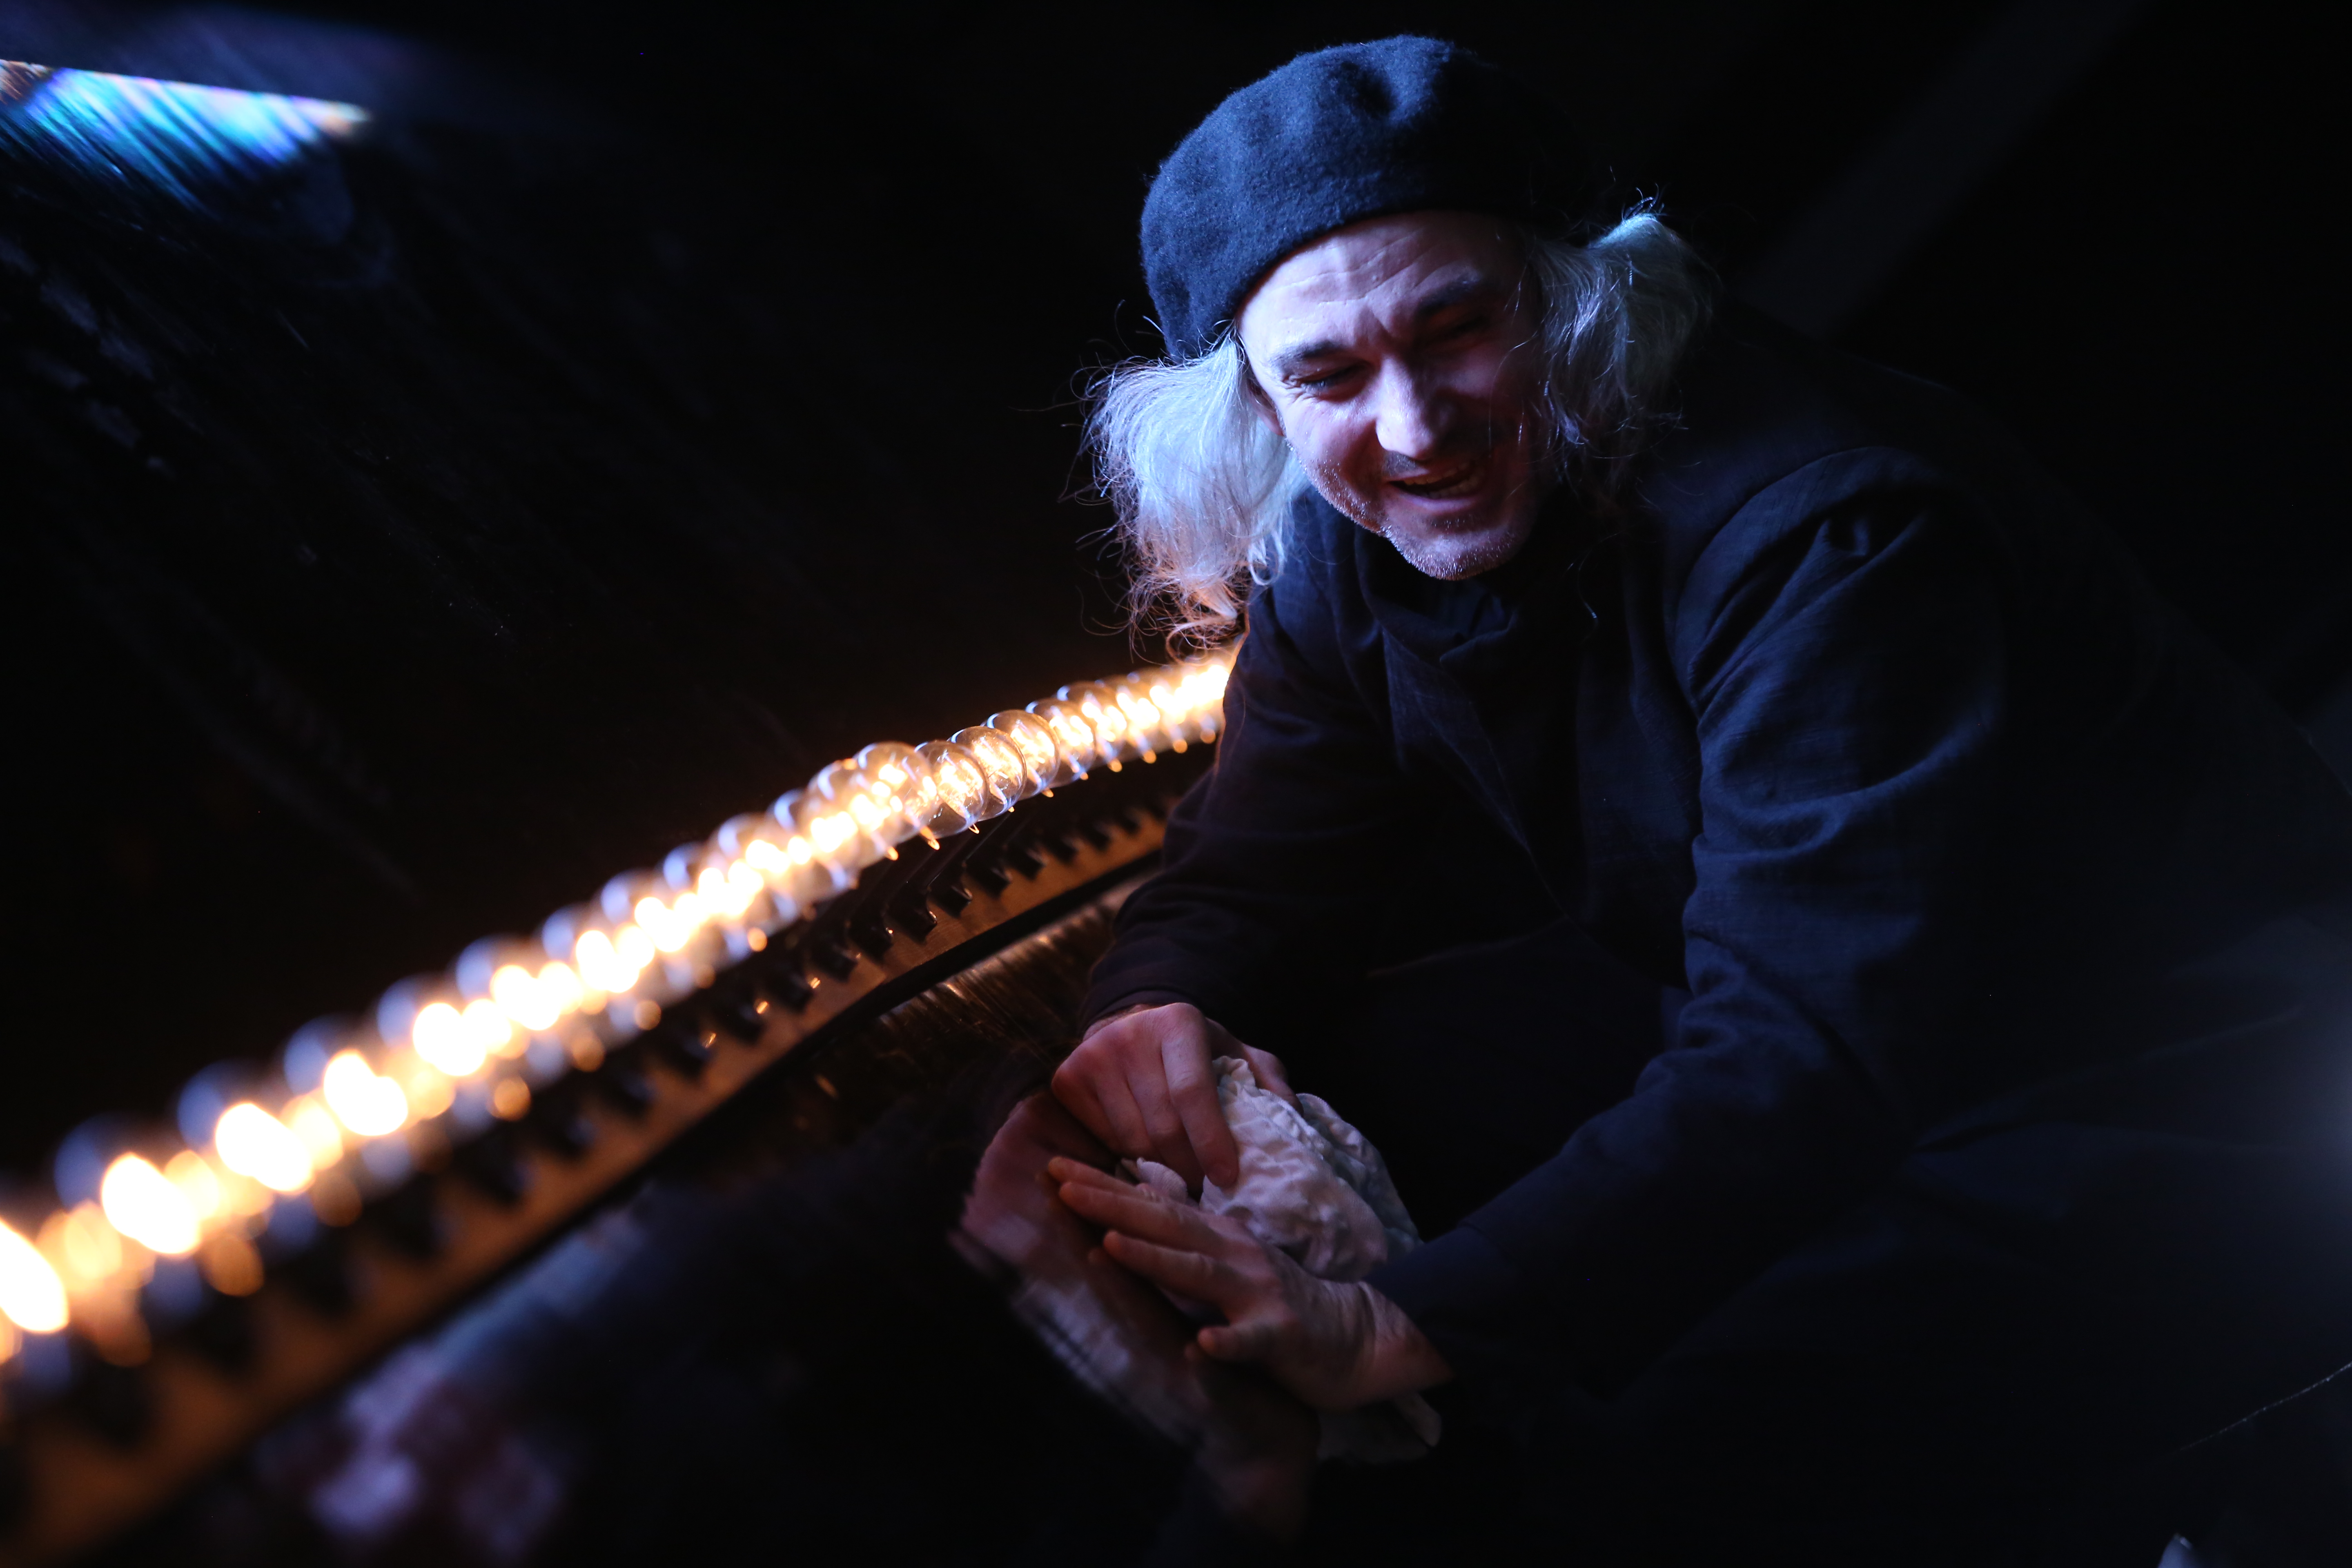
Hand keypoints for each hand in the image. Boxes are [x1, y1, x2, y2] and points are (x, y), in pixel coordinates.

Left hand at [1048, 1157, 1449, 1410]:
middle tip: (1061, 1184)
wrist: (1357, 1335)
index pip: (1150, 1205)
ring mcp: (1258, 1292)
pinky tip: (1204, 1345)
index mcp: (1215, 1237)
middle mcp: (1233, 1255)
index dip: (1102, 1186)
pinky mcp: (1283, 1335)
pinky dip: (1228, 1343)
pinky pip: (1253, 1340)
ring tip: (1112, 1245)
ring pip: (1201, 1273)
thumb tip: (1130, 1201)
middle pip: (1166, 1225)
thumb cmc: (1279, 1298)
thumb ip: (1182, 1233)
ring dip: (1156, 1259)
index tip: (1052, 1166)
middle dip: (1111, 1205)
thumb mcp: (1226, 1258)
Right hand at [1051, 1003, 1293, 1190]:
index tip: (1228, 1177)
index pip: (1192, 1093)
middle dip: (1190, 1167)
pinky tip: (1149, 1157)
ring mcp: (1092, 1057)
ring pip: (1132, 1141)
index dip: (1211, 1140)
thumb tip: (1293, 1116)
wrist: (1130, 1025)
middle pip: (1162, 1126)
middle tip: (1209, 1189)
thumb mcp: (1236, 1054)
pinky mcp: (1067, 1080)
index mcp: (1178, 1023)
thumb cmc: (1193, 1051)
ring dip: (1161, 1169)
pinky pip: (1104, 1141)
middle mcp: (1129, 1035)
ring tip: (1183, 1178)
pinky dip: (1130, 1158)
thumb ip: (1267, 1080)